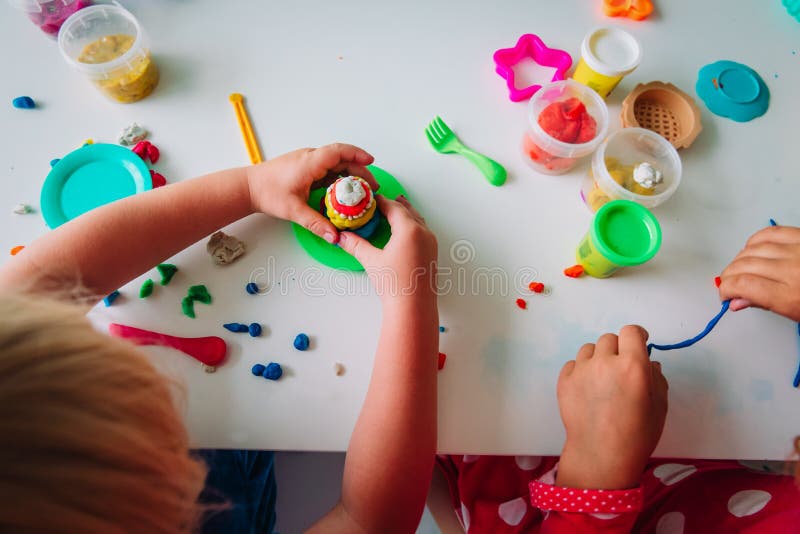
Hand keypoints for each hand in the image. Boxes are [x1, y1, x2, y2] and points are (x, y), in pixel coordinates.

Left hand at [247, 143, 378, 243]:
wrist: (247, 187)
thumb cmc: (267, 192)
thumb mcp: (294, 210)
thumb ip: (317, 224)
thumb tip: (335, 236)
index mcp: (310, 162)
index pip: (339, 152)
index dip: (358, 154)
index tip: (371, 162)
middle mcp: (310, 158)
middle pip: (341, 158)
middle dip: (359, 170)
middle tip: (372, 186)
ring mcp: (307, 161)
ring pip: (335, 163)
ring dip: (349, 173)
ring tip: (361, 190)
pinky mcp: (304, 167)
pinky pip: (326, 168)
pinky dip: (338, 177)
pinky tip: (342, 191)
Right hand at [338, 195, 436, 303]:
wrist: (413, 308)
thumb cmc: (395, 285)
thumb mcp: (371, 261)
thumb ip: (356, 245)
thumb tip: (342, 237)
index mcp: (409, 229)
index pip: (394, 207)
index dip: (381, 201)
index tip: (371, 198)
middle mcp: (424, 233)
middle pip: (409, 211)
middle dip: (395, 204)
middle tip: (383, 201)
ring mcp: (431, 244)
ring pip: (418, 220)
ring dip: (406, 214)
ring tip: (396, 211)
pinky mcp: (433, 254)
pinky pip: (423, 232)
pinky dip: (413, 226)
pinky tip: (405, 232)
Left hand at [555, 326, 667, 489]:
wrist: (601, 455)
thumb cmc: (637, 434)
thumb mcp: (660, 405)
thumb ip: (656, 378)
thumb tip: (649, 363)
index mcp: (633, 365)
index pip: (631, 331)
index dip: (636, 336)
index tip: (638, 343)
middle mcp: (605, 362)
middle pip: (610, 338)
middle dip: (618, 349)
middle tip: (621, 368)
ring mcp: (581, 370)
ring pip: (589, 349)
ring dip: (598, 358)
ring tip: (602, 379)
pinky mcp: (564, 380)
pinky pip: (573, 364)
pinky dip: (581, 371)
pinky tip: (588, 389)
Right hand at [719, 225, 799, 320]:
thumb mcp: (798, 314)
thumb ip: (764, 304)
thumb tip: (736, 301)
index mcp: (792, 296)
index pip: (743, 285)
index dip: (726, 288)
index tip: (724, 295)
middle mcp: (793, 270)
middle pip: (744, 266)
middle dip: (729, 276)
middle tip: (729, 284)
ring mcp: (798, 250)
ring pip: (751, 249)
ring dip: (738, 260)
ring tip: (740, 270)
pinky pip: (768, 233)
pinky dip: (754, 241)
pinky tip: (752, 250)